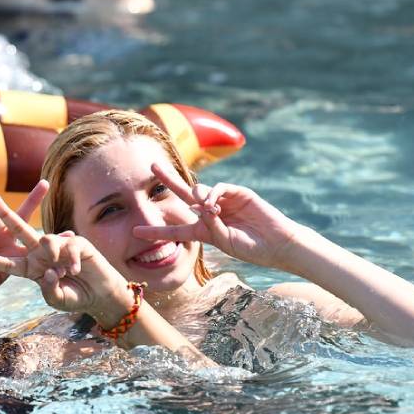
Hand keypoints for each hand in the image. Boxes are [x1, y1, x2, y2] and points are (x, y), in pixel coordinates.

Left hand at [0, 196, 131, 325]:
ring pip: (46, 238)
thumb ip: (49, 289)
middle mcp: (42, 254)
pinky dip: (71, 260)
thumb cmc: (75, 297)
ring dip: (50, 251)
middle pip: (21, 231)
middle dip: (7, 216)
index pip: (10, 263)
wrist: (99, 295)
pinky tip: (76, 271)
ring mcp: (59, 246)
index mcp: (32, 268)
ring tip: (60, 270)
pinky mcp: (76, 243)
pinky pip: (69, 246)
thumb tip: (48, 272)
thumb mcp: (57, 299)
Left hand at [133, 163, 306, 271]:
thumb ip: (210, 225)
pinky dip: (212, 193)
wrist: (277, 243)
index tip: (136, 231)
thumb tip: (199, 205)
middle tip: (152, 166)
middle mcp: (210, 213)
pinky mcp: (237, 192)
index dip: (156, 230)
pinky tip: (214, 203)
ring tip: (210, 209)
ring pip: (200, 190)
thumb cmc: (252, 248)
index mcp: (204, 230)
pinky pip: (218, 187)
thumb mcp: (224, 241)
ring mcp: (223, 201)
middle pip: (183, 194)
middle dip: (168, 179)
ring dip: (198, 196)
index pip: (175, 229)